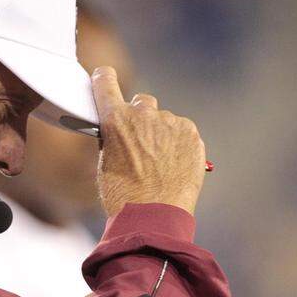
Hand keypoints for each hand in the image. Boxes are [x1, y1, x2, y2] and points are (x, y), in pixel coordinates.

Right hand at [91, 67, 205, 216]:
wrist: (153, 217)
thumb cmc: (124, 196)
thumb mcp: (105, 164)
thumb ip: (112, 139)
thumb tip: (118, 132)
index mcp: (115, 119)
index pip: (105, 81)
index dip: (104, 79)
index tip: (105, 79)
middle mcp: (144, 114)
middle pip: (142, 102)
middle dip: (139, 117)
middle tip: (140, 142)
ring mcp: (171, 123)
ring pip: (164, 120)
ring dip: (161, 133)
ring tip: (160, 163)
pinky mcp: (192, 134)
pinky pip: (182, 131)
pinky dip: (178, 143)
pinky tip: (173, 164)